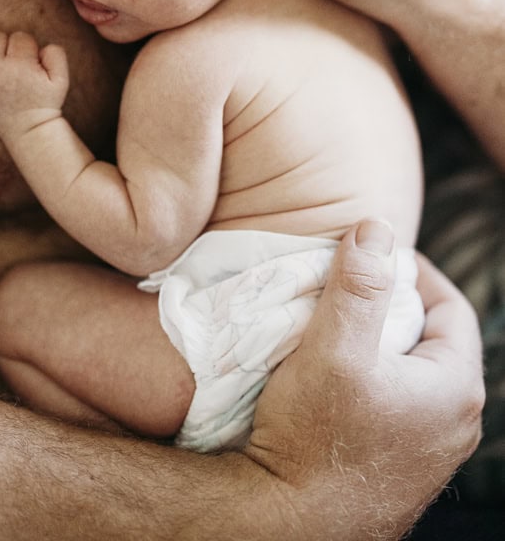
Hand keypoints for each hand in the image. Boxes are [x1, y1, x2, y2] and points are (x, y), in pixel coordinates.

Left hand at [0, 30, 69, 140]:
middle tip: (12, 63)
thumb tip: (38, 45)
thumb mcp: (62, 79)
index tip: (30, 62)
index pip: (19, 37)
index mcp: (20, 67)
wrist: (29, 131)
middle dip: (5, 46)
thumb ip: (56, 53)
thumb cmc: (45, 101)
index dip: (27, 46)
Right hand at [247, 221, 483, 539]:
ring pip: (409, 376)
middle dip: (392, 307)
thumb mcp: (335, 348)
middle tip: (348, 286)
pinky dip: (368, 382)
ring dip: (378, 346)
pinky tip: (328, 380)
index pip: (451, 308)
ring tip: (333, 327)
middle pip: (430, 341)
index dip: (415, 272)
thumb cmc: (314, 439)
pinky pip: (392, 408)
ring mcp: (425, 455)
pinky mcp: (395, 473)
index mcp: (455, 391)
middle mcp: (452, 426)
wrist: (283, 528)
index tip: (376, 255)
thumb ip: (360, 284)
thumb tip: (376, 228)